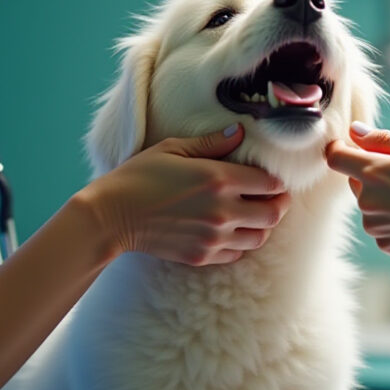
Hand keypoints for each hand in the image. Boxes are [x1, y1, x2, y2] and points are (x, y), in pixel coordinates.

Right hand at [84, 124, 288, 264]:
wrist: (111, 216)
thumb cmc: (139, 176)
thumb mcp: (173, 148)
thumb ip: (212, 142)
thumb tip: (240, 132)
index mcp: (219, 179)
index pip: (270, 182)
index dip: (276, 180)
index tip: (271, 177)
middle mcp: (222, 211)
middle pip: (273, 213)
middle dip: (279, 204)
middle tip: (274, 198)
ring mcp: (213, 237)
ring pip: (259, 237)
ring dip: (262, 226)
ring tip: (254, 215)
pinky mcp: (202, 256)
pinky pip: (237, 254)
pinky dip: (240, 243)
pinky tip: (231, 231)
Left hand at [324, 122, 389, 262]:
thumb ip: (381, 140)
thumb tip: (353, 131)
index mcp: (374, 172)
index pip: (335, 157)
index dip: (340, 148)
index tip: (352, 147)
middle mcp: (368, 201)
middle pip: (354, 181)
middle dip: (372, 174)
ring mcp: (376, 226)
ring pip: (369, 204)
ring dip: (384, 197)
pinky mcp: (386, 244)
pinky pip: (381, 225)